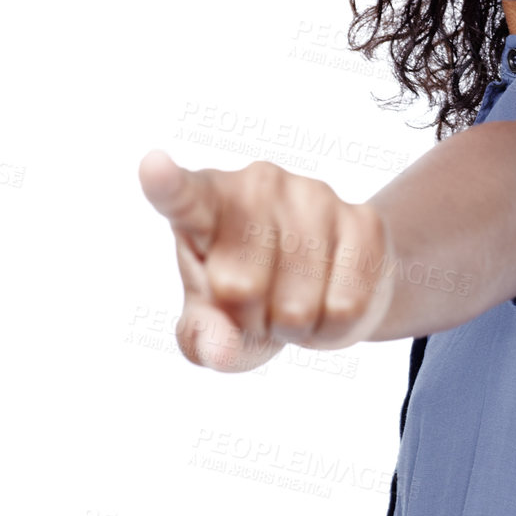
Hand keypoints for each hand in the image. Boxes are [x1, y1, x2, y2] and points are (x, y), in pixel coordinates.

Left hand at [137, 149, 393, 370]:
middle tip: (260, 304)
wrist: (328, 286)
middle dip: (249, 318)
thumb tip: (220, 349)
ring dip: (295, 326)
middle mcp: (257, 184)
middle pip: (238, 287)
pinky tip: (329, 303)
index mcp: (206, 202)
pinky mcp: (363, 219)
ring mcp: (313, 195)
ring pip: (296, 306)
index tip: (152, 167)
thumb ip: (204, 338)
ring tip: (297, 301)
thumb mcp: (215, 324)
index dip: (165, 184)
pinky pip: (344, 307)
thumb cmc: (253, 299)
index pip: (182, 196)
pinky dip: (332, 328)